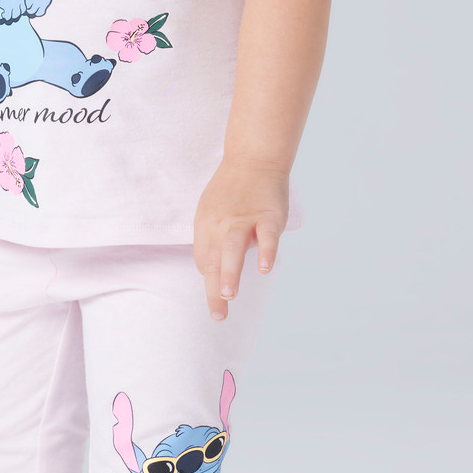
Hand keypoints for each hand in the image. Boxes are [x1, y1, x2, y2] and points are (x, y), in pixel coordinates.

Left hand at [193, 158, 287, 320]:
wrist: (253, 159)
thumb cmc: (232, 191)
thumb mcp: (211, 212)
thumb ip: (211, 240)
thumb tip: (211, 270)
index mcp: (205, 226)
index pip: (204, 260)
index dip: (210, 277)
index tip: (219, 289)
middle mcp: (220, 224)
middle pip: (214, 261)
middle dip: (214, 290)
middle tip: (218, 314)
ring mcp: (244, 220)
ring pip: (233, 248)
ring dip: (230, 272)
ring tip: (229, 295)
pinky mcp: (268, 216)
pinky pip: (266, 237)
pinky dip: (265, 252)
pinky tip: (264, 269)